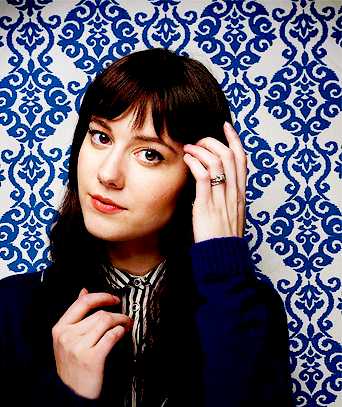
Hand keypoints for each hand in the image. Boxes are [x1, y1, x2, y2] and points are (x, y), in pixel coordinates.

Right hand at [52, 289, 132, 399]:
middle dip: (117, 313)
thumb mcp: (65, 339)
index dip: (102, 297)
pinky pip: (111, 336)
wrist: (69, 394)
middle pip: (98, 313)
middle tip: (126, 318)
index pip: (82, 303)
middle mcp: (67, 336)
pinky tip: (122, 334)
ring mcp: (78, 347)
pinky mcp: (92, 358)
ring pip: (106, 322)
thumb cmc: (71, 366)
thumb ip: (75, 315)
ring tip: (126, 325)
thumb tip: (84, 291)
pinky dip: (120, 332)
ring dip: (121, 321)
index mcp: (59, 328)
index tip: (114, 299)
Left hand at [183, 122, 246, 242]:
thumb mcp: (229, 215)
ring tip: (189, 148)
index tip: (225, 127)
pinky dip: (195, 163)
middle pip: (230, 155)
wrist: (223, 257)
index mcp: (241, 194)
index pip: (242, 160)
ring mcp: (222, 198)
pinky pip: (203, 177)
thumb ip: (224, 199)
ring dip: (201, 150)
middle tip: (198, 140)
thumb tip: (213, 187)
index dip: (235, 140)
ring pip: (217, 162)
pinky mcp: (207, 205)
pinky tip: (187, 160)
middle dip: (213, 141)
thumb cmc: (223, 239)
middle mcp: (234, 193)